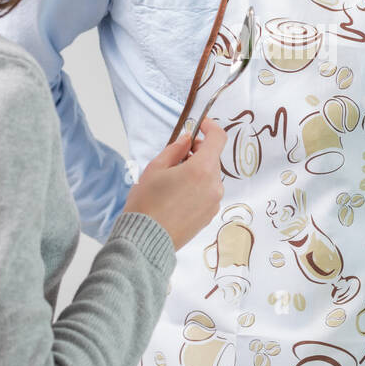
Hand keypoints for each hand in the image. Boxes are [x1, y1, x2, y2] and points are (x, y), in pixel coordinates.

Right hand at [121, 117, 227, 249]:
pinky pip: (207, 192)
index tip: (199, 125)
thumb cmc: (146, 204)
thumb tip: (187, 140)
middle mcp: (214, 185)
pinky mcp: (210, 215)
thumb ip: (175, 149)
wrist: (146, 240)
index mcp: (202, 170)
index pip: (218, 138)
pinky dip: (197, 187)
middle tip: (175, 157)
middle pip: (212, 158)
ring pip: (209, 176)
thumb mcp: (155, 169)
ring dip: (196, 171)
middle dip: (197, 152)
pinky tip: (177, 196)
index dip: (210, 127)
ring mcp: (214, 202)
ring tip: (172, 181)